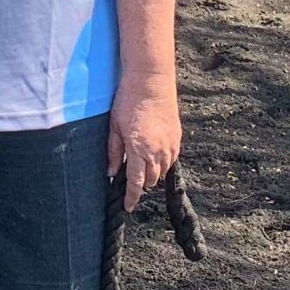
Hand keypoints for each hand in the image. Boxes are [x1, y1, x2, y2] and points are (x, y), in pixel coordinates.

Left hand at [106, 79, 180, 211]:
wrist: (150, 82)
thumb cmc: (128, 102)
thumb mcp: (115, 127)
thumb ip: (114, 152)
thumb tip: (112, 172)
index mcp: (138, 150)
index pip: (136, 183)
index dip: (132, 197)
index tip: (128, 206)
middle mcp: (157, 151)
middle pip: (151, 180)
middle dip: (141, 184)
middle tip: (131, 180)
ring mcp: (169, 145)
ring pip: (162, 171)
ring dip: (152, 173)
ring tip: (142, 166)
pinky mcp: (177, 137)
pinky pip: (171, 159)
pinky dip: (162, 163)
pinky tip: (154, 156)